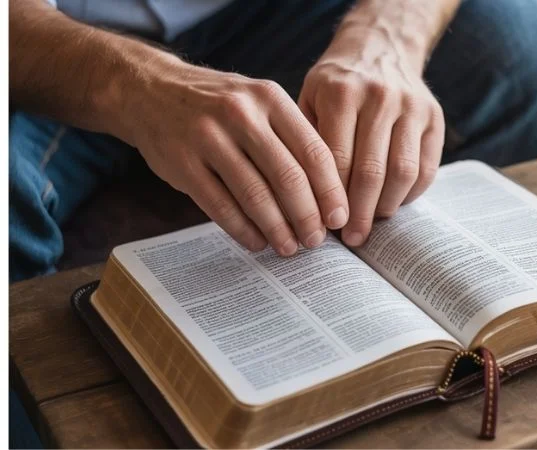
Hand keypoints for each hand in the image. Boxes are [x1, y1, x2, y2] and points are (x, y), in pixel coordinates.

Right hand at [121, 60, 348, 254]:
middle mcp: (241, 114)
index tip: (339, 218)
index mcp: (270, 98)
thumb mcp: (259, 102)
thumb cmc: (218, 105)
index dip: (331, 191)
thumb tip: (328, 195)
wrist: (150, 90)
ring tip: (289, 247)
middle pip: (288, 177)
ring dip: (277, 229)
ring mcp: (208, 137)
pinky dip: (243, 230)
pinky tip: (257, 241)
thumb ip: (291, 137)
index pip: (314, 151)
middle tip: (316, 240)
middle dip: (308, 217)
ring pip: (255, 195)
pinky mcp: (182, 162)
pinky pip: (221, 206)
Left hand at [299, 26, 444, 246]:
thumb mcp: (309, 99)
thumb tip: (307, 204)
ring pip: (403, 173)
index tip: (325, 227)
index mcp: (342, 93)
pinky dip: (410, 195)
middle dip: (360, 213)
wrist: (380, 46)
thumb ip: (307, 144)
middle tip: (352, 238)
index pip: (336, 161)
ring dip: (387, 208)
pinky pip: (426, 169)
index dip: (331, 200)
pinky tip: (392, 204)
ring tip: (371, 224)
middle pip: (371, 172)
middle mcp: (380, 97)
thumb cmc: (335, 84)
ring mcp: (412, 106)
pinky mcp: (434, 117)